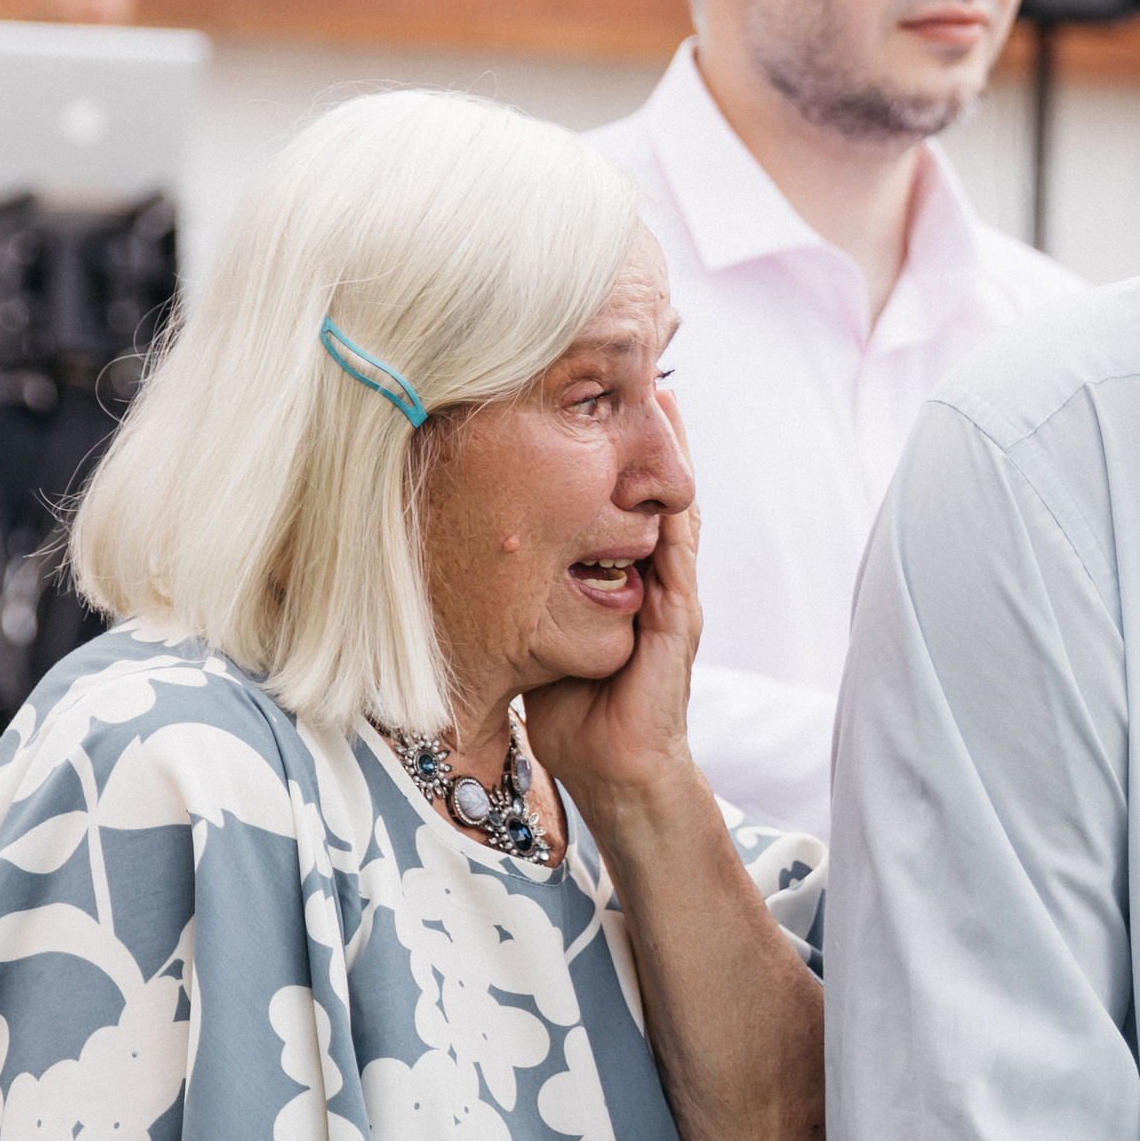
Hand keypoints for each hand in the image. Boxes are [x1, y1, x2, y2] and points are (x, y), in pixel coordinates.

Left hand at [523, 392, 705, 809]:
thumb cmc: (573, 710)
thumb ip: (520, 590)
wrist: (614, 771)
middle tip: (644, 370)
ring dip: (673, 458)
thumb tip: (461, 551)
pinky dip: (673, 519)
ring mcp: (673, 599)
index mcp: (626, 577)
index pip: (624, 496)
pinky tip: (667, 482)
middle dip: (653, 431)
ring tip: (665, 401)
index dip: (616, 445)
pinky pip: (678, 560)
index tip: (594, 391)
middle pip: (657, 487)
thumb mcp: (535, 630)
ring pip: (676, 511)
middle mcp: (656, 580)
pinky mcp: (676, 626)